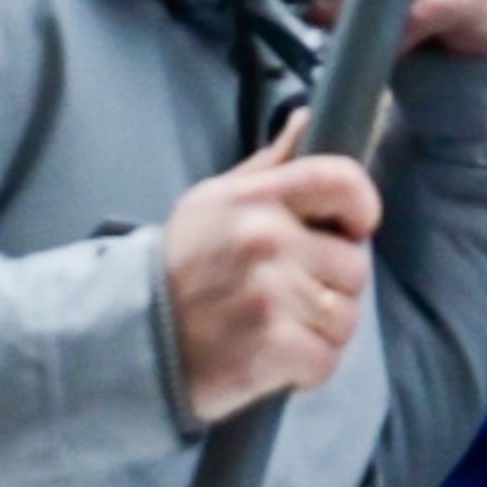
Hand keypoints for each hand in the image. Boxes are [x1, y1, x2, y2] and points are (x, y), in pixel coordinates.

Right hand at [163, 130, 382, 423]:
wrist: (125, 340)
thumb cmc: (179, 268)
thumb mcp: (214, 203)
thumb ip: (271, 166)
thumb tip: (309, 118)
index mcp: (254, 198)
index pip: (341, 180)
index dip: (362, 206)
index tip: (354, 227)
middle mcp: (265, 240)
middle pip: (354, 262)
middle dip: (332, 284)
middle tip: (291, 295)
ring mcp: (269, 295)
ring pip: (346, 315)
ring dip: (322, 330)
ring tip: (280, 328)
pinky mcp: (270, 347)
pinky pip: (326, 358)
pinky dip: (308, 367)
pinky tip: (276, 360)